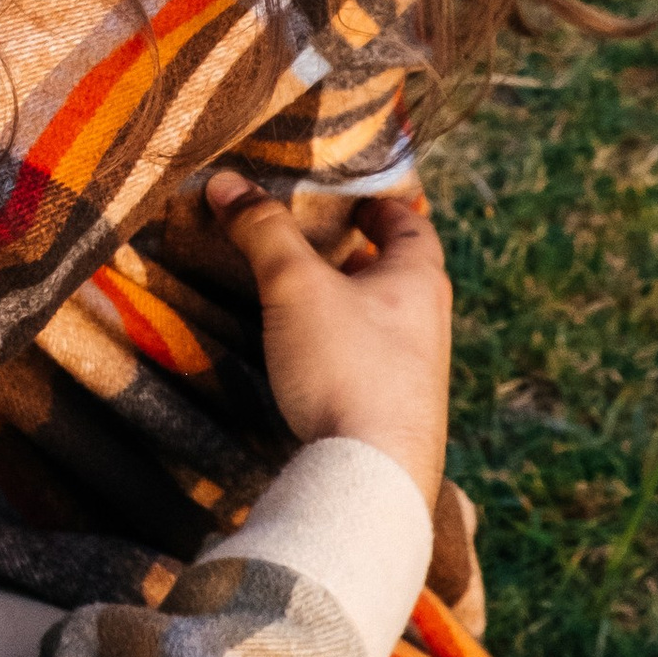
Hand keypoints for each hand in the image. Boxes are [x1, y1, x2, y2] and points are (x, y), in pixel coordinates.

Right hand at [204, 170, 451, 503]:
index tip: (354, 202)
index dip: (383, 206)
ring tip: (310, 300)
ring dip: (355, 305)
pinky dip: (350, 348)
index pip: (413, 225)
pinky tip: (315, 362)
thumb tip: (226, 181)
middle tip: (324, 246)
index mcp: (420, 281)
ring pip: (390, 321)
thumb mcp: (295, 286)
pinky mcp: (400, 414)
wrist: (374, 475)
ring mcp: (420, 374)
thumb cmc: (346, 367)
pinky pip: (377, 364)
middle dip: (365, 256)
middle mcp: (431, 324)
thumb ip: (263, 232)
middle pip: (404, 273)